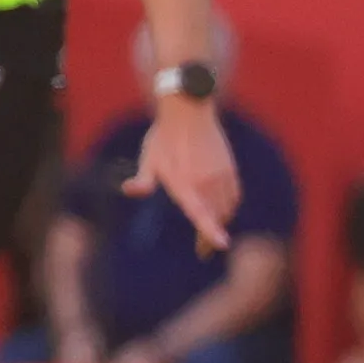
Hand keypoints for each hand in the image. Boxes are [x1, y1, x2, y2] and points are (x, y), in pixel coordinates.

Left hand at [139, 96, 239, 254]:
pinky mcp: (230, 169)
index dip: (211, 231)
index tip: (222, 245)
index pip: (200, 213)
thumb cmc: (163, 137)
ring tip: (210, 232)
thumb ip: (143, 179)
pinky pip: (234, 196)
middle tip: (203, 250)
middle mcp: (205, 182)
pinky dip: (229, 207)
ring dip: (221, 222)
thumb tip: (129, 190)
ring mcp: (220, 176)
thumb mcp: (148, 158)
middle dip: (210, 237)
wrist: (189, 112)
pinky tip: (222, 210)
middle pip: (215, 217)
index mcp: (184, 182)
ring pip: (226, 208)